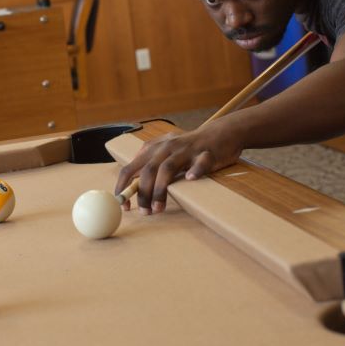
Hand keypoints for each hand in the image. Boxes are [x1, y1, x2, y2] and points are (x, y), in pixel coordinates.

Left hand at [114, 119, 243, 214]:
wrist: (220, 133)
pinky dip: (195, 170)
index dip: (123, 187)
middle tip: (145, 212)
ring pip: (168, 168)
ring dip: (160, 189)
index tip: (123, 205)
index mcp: (154, 149)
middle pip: (148, 170)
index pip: (131, 168)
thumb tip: (130, 182)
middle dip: (143, 193)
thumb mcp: (164, 150)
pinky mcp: (207, 154)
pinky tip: (191, 179)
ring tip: (158, 208)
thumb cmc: (189, 147)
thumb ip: (148, 163)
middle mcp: (167, 147)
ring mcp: (187, 150)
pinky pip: (201, 162)